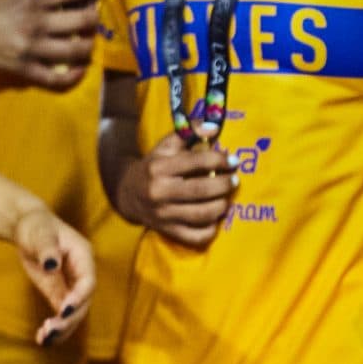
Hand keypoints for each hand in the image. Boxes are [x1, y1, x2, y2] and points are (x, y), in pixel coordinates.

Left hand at [11, 204, 94, 346]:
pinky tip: (42, 339)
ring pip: (75, 313)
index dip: (79, 297)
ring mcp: (71, 285)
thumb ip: (48, 250)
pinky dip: (55, 327)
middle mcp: (82, 273)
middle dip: (69, 319)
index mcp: (83, 256)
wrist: (28, 227)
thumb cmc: (36, 226)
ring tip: (44, 339)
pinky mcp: (59, 293)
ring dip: (63, 328)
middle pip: (83, 302)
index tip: (63, 310)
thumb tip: (53, 265)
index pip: (88, 281)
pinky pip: (62, 314)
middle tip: (49, 330)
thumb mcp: (40, 235)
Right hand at [118, 130, 237, 248]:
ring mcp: (163, 215)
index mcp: (159, 168)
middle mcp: (159, 192)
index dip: (219, 160)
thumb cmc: (154, 166)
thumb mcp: (166, 146)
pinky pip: (194, 236)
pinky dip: (210, 230)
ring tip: (227, 198)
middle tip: (234, 180)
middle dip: (224, 184)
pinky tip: (215, 218)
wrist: (127, 194)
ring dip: (221, 206)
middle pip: (201, 190)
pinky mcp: (167, 231)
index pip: (195, 162)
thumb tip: (214, 127)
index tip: (233, 160)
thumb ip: (190, 133)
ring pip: (201, 214)